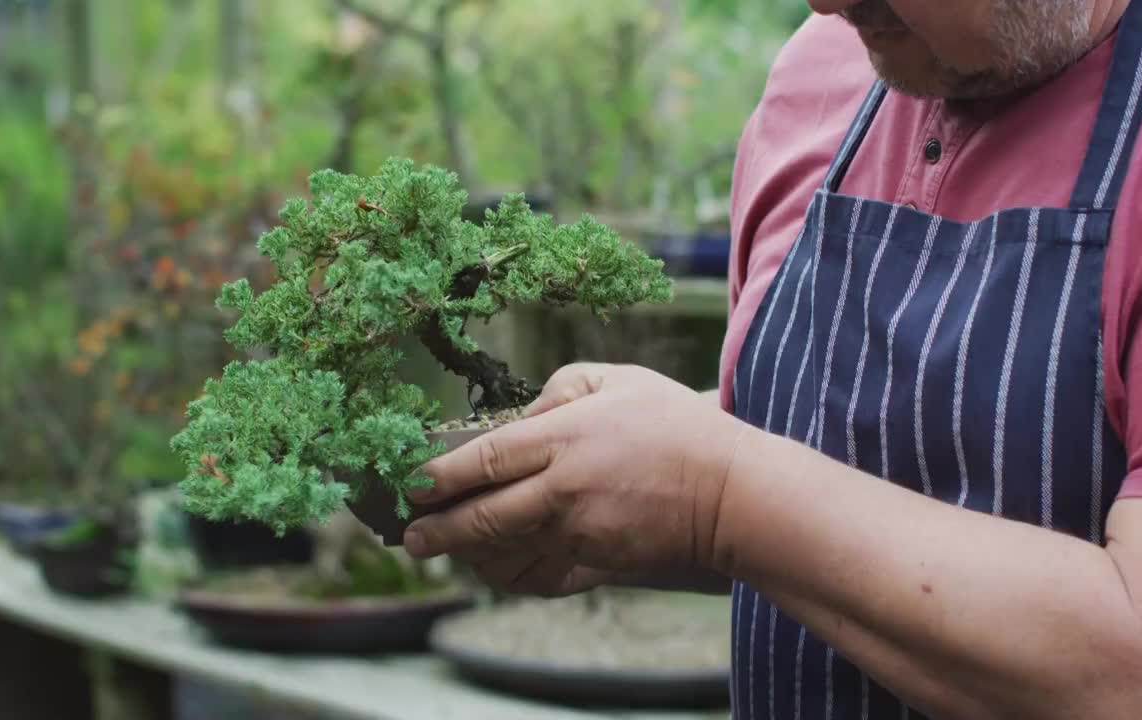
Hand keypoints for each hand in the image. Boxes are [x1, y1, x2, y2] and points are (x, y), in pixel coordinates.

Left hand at [402, 363, 751, 595]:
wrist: (730, 492)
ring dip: (468, 556)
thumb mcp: (619, 379)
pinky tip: (494, 568)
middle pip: (482, 518)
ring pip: (503, 554)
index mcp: (563, 439)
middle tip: (411, 536)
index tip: (412, 484)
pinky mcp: (596, 564)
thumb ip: (560, 389)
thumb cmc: (677, 427)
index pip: (484, 461)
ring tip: (447, 548)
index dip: (440, 476)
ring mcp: (578, 534)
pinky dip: (509, 577)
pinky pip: (538, 579)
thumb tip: (519, 419)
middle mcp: (562, 491)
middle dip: (438, 531)